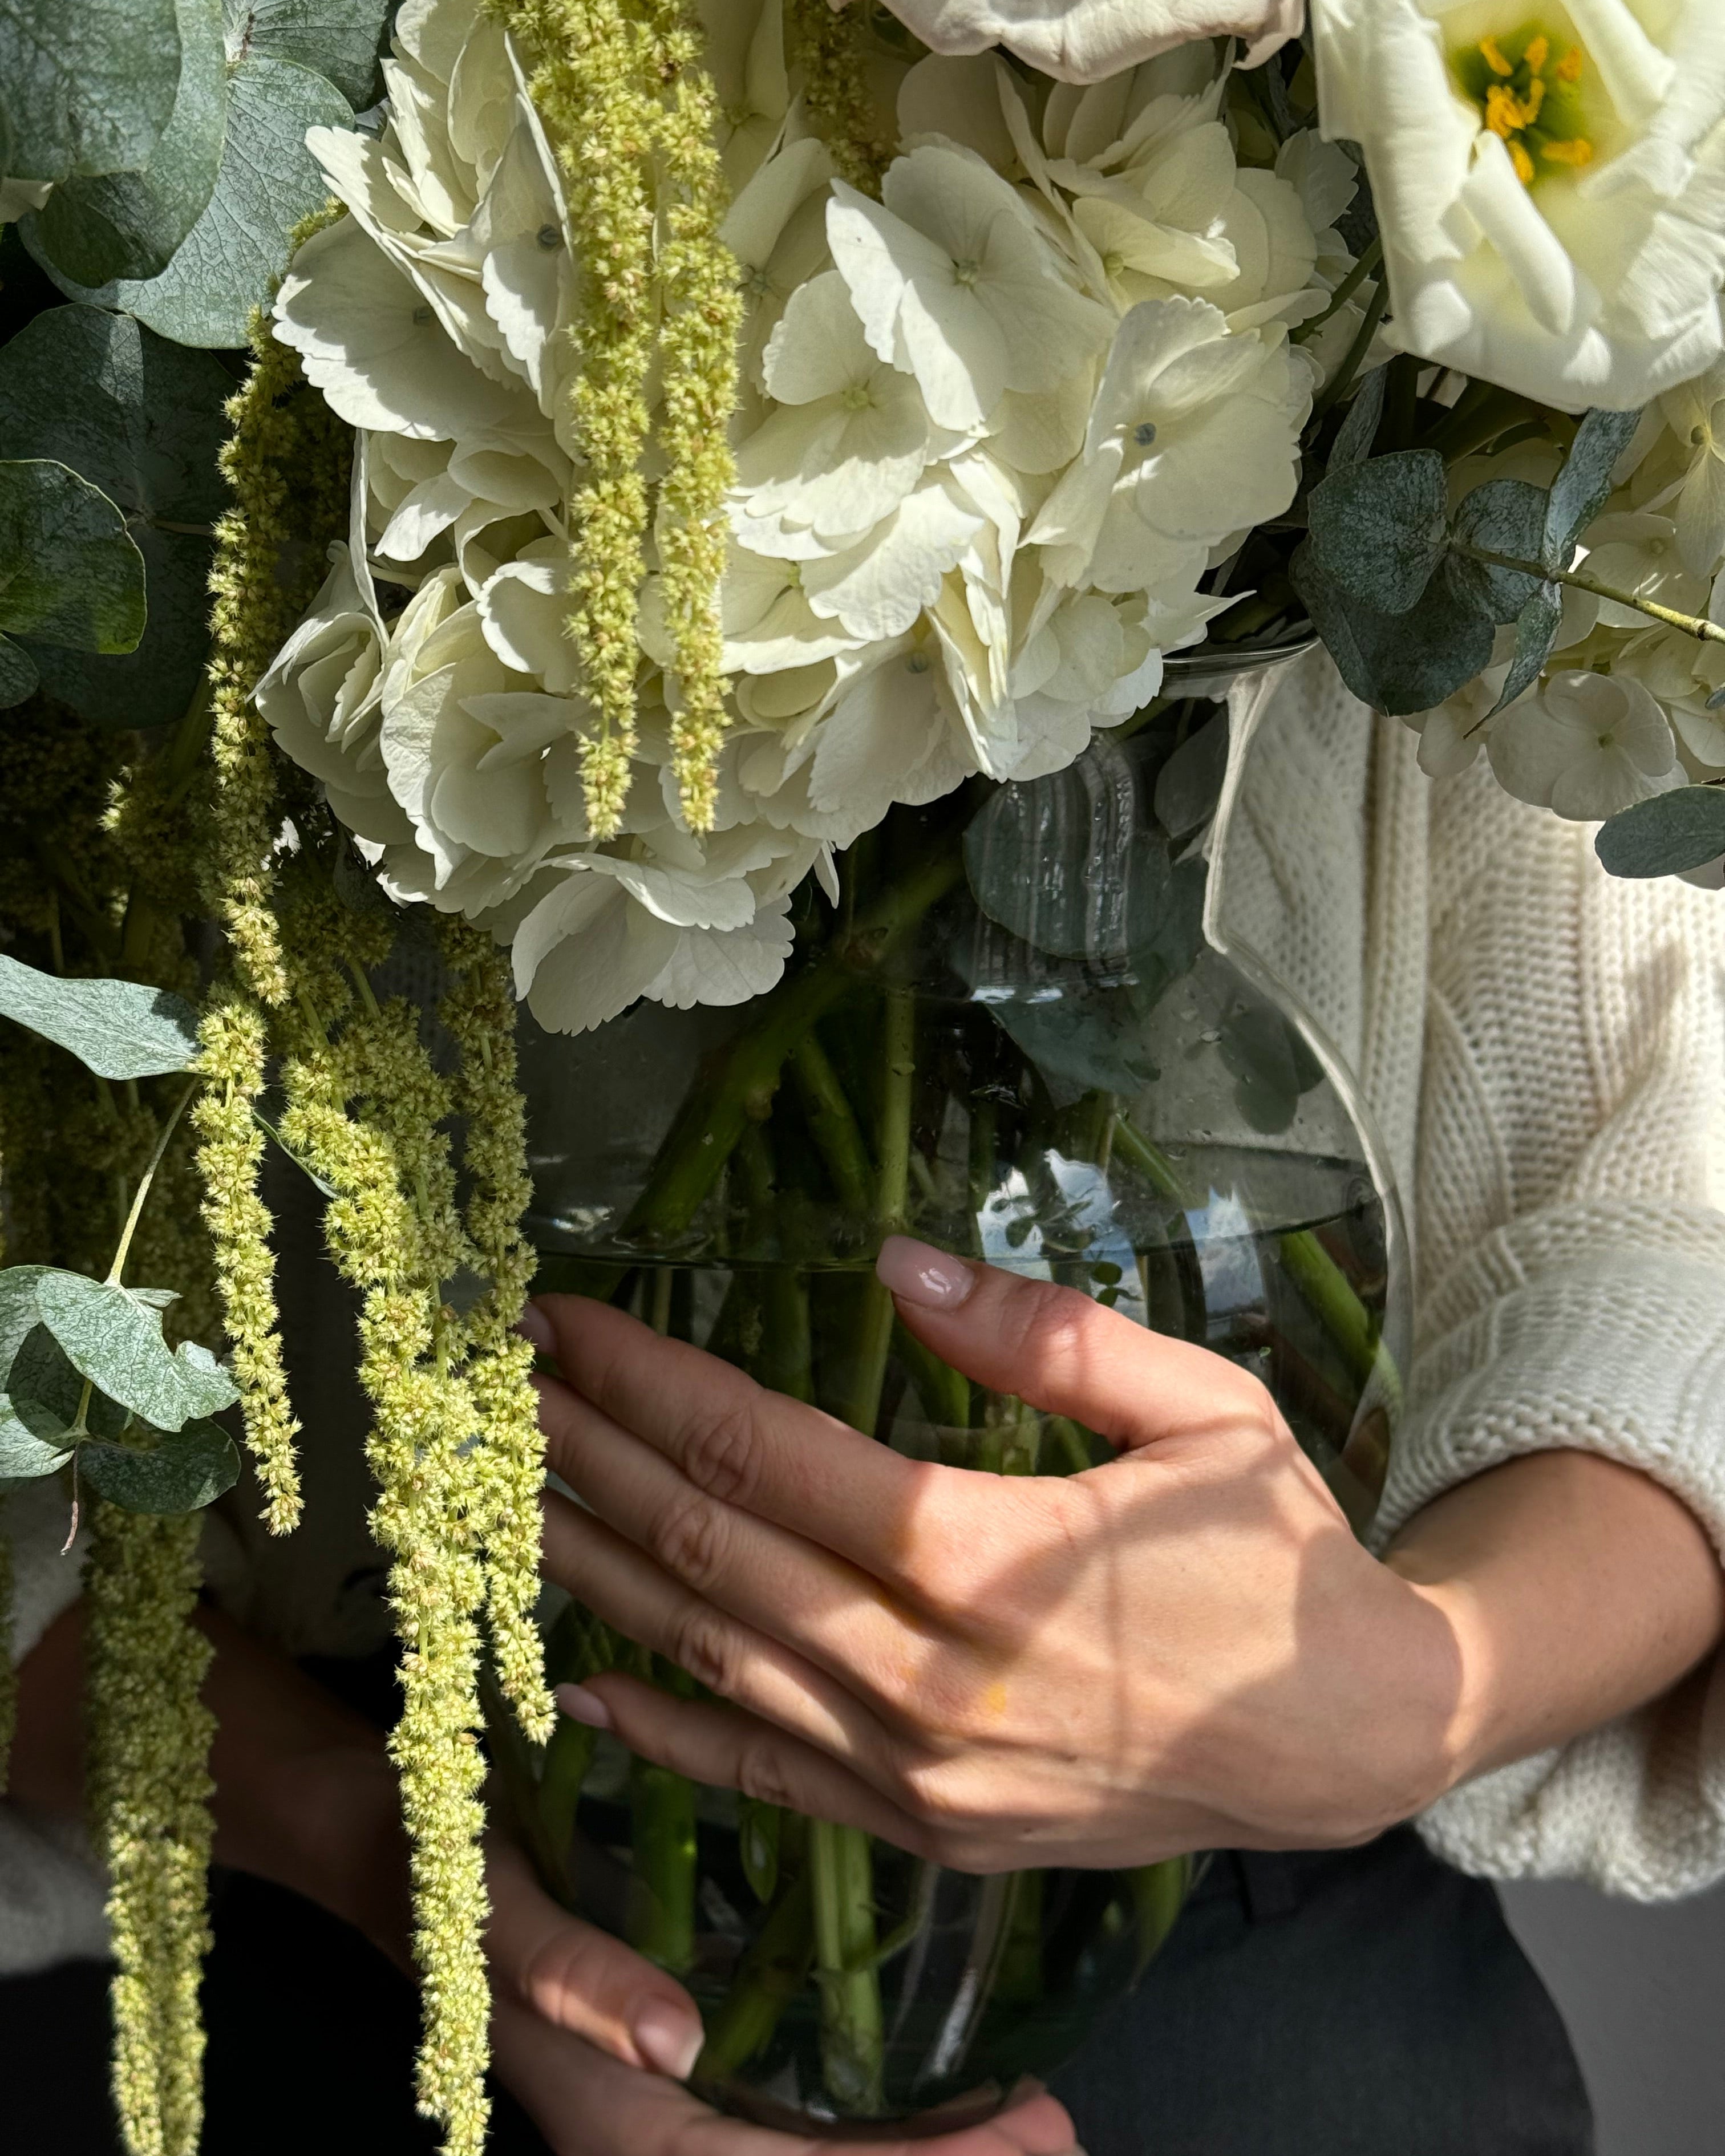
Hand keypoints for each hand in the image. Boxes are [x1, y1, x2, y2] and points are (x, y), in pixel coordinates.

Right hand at [488, 1844, 1077, 2154]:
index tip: (1020, 2140)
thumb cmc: (446, 1867)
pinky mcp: (699, 2056)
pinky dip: (880, 2117)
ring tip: (1031, 2116)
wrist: (398, 1838)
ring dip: (922, 2151)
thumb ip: (561, 1975)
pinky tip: (953, 2087)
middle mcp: (658, 2126)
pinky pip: (798, 2116)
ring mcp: (683, 2096)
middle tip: (1055, 2126)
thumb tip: (666, 2041)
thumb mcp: (492, 1913)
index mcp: (619, 2126)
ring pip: (811, 2154)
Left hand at [528, 1238, 1469, 1869]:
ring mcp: (917, 1772)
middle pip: (711, 1551)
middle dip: (591, 1455)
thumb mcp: (1201, 1408)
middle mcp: (930, 1676)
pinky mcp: (924, 1833)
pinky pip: (763, 1780)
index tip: (568, 1324)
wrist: (1347, 1742)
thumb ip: (1048, 1334)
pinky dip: (667, 1731)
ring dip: (599, 1570)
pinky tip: (586, 1687)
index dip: (650, 1382)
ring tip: (507, 1495)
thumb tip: (901, 1262)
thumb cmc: (1278, 1558)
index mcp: (990, 1556)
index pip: (766, 1453)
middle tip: (499, 1383)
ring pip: (712, 1662)